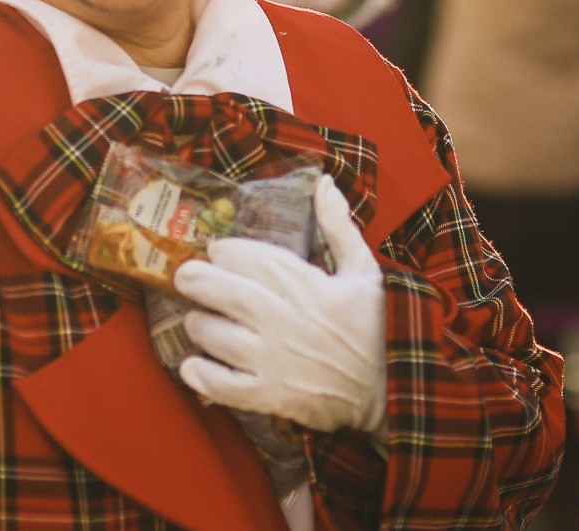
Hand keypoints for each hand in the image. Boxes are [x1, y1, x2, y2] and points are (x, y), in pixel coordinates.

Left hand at [172, 174, 387, 435]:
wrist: (392, 388)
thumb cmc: (376, 326)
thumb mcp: (365, 271)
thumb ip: (338, 227)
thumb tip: (324, 183)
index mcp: (307, 285)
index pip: (253, 258)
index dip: (226, 251)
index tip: (217, 251)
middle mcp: (286, 320)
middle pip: (226, 293)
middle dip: (196, 279)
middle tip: (186, 277)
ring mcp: (277, 361)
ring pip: (219, 337)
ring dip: (198, 325)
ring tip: (197, 320)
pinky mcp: (273, 396)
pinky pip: (226, 388)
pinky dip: (203, 377)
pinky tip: (191, 366)